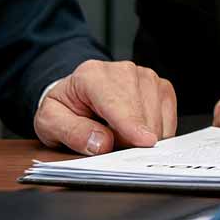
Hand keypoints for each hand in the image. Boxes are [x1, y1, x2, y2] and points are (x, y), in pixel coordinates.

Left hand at [35, 59, 175, 154]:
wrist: (77, 95)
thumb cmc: (66, 109)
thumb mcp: (51, 124)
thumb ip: (72, 133)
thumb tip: (100, 143)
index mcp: (91, 75)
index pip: (116, 100)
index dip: (131, 122)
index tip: (144, 141)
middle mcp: (122, 71)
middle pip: (141, 111)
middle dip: (132, 140)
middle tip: (111, 149)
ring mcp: (146, 77)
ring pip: (157, 117)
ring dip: (142, 138)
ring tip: (119, 137)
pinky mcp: (161, 88)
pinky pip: (169, 119)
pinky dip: (156, 133)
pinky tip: (136, 133)